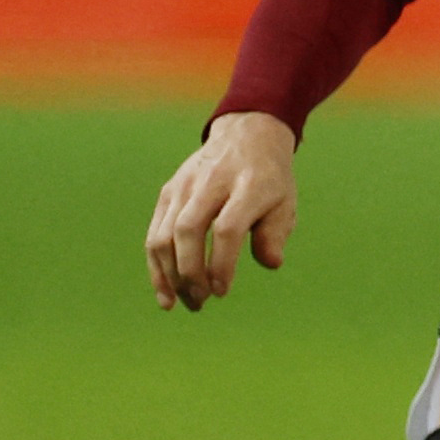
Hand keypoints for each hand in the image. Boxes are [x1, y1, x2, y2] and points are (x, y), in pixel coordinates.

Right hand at [146, 111, 300, 308]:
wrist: (246, 136)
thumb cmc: (270, 179)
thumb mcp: (285, 202)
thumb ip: (276, 232)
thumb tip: (270, 263)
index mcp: (247, 184)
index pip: (227, 228)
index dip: (222, 262)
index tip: (222, 291)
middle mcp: (210, 183)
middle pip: (188, 231)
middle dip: (190, 273)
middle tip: (202, 302)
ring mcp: (184, 187)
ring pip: (164, 235)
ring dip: (169, 275)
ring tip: (186, 303)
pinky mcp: (168, 194)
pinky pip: (154, 234)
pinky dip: (156, 267)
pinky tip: (166, 294)